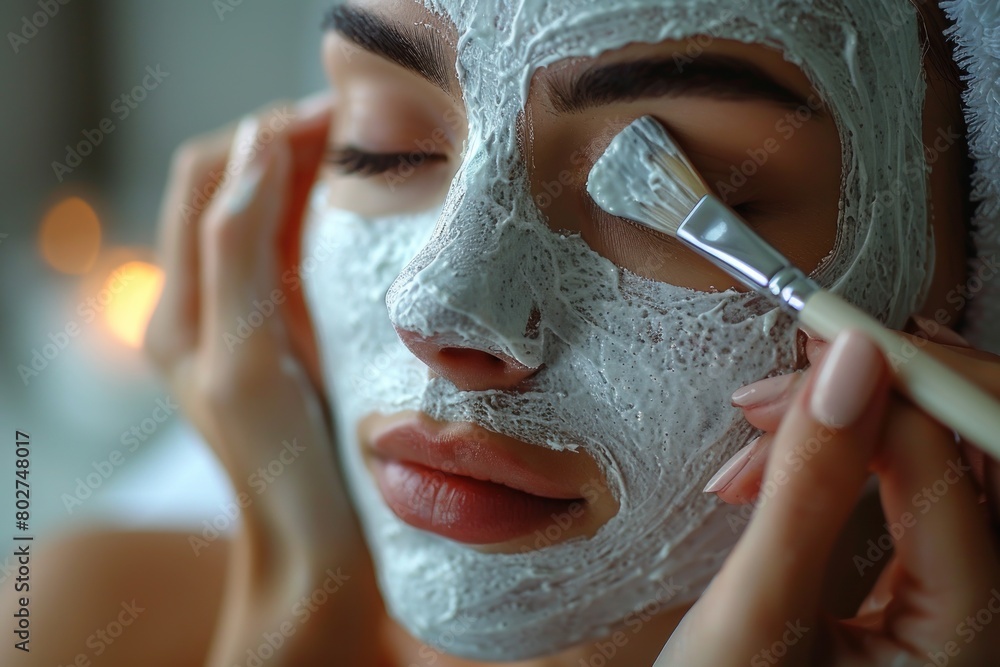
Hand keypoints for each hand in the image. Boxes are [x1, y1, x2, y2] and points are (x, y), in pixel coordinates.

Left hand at [145, 96, 379, 664]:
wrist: (317, 552)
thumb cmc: (282, 470)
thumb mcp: (246, 360)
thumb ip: (239, 254)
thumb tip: (258, 148)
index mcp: (183, 303)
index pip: (211, 176)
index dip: (265, 135)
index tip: (340, 120)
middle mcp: (211, 303)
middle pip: (243, 187)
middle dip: (298, 147)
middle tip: (374, 136)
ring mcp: (255, 320)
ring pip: (278, 216)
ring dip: (320, 179)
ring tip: (383, 164)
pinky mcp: (296, 337)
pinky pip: (308, 256)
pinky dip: (337, 223)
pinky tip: (379, 221)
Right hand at [654, 325, 999, 665]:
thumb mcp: (755, 616)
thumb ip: (807, 490)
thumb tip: (849, 363)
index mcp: (975, 639)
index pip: (955, 470)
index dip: (886, 390)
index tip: (808, 348)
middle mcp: (991, 617)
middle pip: (985, 456)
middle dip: (886, 399)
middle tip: (795, 377)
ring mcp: (962, 604)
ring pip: (952, 467)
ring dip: (862, 426)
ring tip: (761, 428)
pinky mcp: (925, 590)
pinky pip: (920, 493)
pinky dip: (856, 457)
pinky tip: (791, 454)